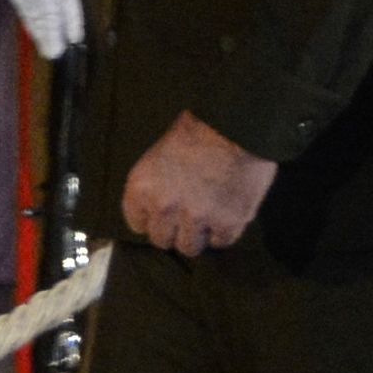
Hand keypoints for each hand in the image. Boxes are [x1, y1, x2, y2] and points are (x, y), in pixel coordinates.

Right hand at [0, 0, 86, 60]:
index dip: (70, 19)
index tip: (75, 37)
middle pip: (46, 12)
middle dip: (52, 34)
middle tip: (56, 53)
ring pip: (32, 12)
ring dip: (39, 31)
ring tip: (47, 48)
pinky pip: (22, 6)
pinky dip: (29, 20)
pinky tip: (33, 30)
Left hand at [118, 112, 277, 257]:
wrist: (235, 126)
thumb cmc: (196, 131)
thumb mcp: (158, 154)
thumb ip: (155, 186)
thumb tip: (158, 209)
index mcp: (142, 188)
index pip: (137, 223)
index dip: (152, 220)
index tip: (162, 215)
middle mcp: (164, 207)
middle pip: (161, 240)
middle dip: (173, 231)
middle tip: (186, 220)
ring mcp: (196, 218)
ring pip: (189, 247)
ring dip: (198, 236)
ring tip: (207, 221)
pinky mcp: (227, 223)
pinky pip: (221, 242)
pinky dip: (224, 232)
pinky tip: (226, 217)